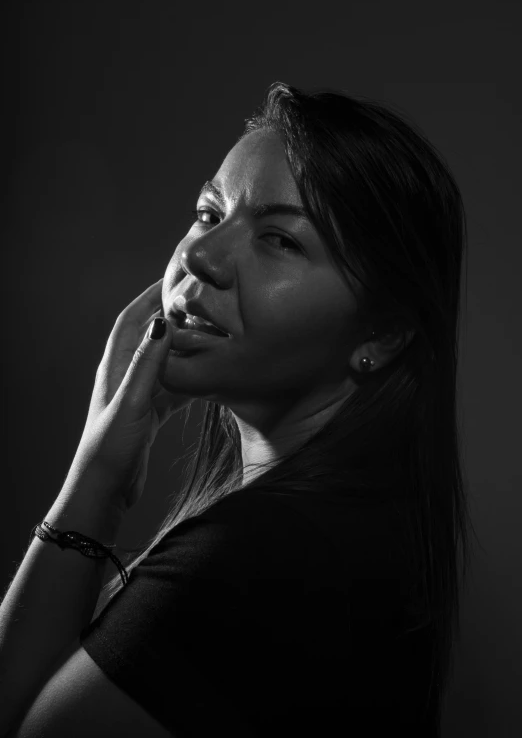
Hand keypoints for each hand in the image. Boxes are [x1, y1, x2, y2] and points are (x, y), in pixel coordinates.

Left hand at [68, 278, 192, 512]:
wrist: (104, 491)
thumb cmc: (110, 448)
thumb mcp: (131, 403)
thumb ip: (147, 364)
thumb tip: (163, 322)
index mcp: (115, 366)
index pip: (132, 319)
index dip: (150, 295)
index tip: (174, 276)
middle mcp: (126, 376)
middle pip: (150, 337)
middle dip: (173, 316)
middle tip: (202, 301)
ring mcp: (138, 396)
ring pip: (165, 362)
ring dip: (184, 347)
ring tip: (211, 333)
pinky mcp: (149, 415)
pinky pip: (173, 388)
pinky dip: (190, 379)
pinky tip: (208, 376)